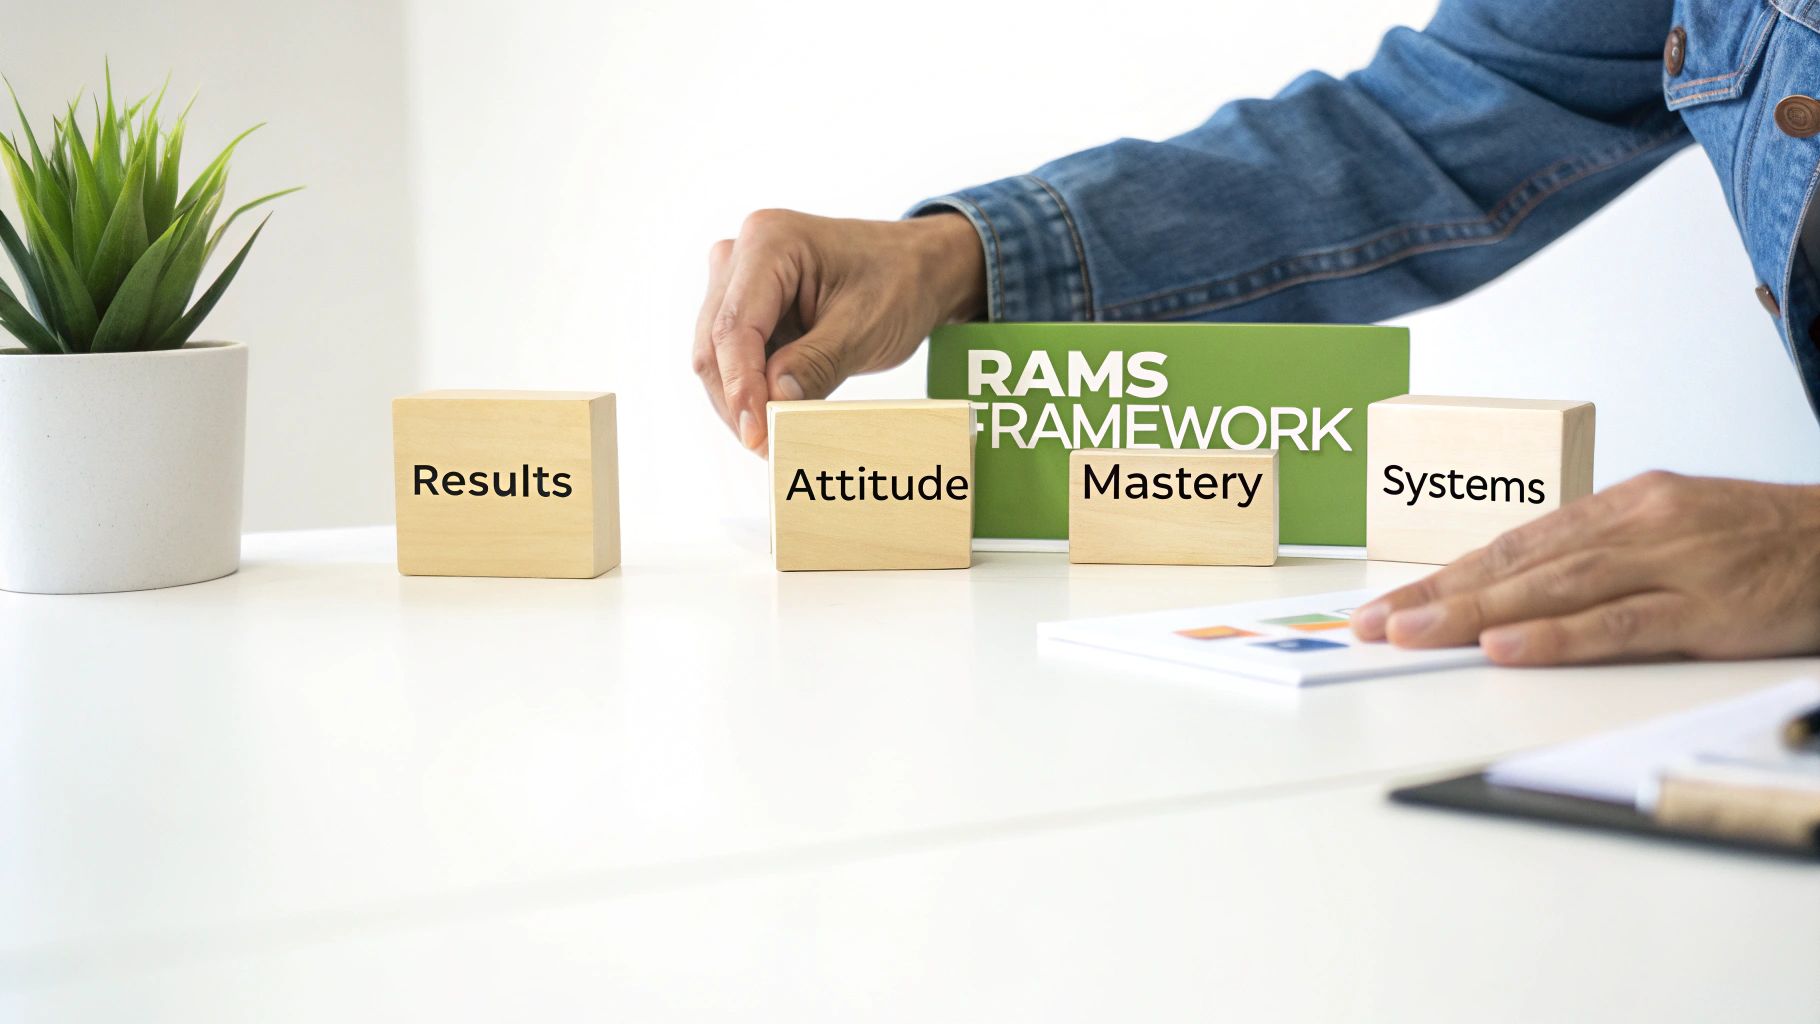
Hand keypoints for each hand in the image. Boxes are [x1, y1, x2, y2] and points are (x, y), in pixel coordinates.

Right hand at [694, 210, 985, 453]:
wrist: (921, 267)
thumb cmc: (900, 281)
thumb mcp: (863, 328)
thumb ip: (814, 366)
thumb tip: (772, 407)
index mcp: (769, 242)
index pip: (735, 327)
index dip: (740, 388)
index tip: (756, 435)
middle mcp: (743, 254)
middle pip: (715, 343)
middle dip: (738, 400)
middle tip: (768, 448)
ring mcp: (740, 279)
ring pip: (717, 355)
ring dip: (742, 399)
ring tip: (777, 435)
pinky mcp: (748, 306)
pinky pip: (734, 356)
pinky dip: (753, 388)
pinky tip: (777, 412)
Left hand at [1350, 472, 1819, 665]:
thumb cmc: (1766, 541)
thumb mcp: (1677, 528)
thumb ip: (1606, 556)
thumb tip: (1528, 590)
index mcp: (1623, 505)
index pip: (1513, 544)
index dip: (1445, 575)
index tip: (1389, 603)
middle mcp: (1636, 524)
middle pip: (1517, 564)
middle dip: (1435, 596)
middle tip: (1373, 624)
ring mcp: (1670, 564)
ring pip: (1550, 590)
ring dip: (1472, 615)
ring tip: (1410, 634)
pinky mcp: (1706, 608)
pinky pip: (1616, 624)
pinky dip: (1554, 638)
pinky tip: (1504, 648)